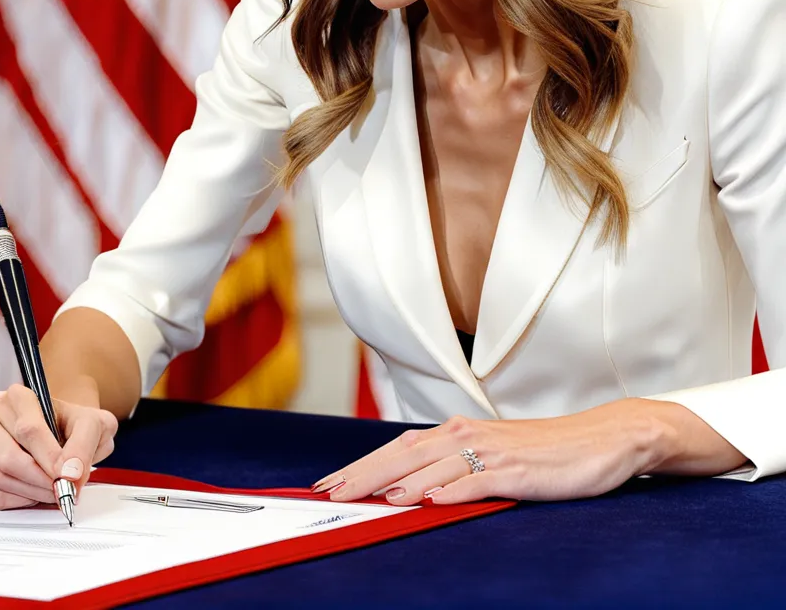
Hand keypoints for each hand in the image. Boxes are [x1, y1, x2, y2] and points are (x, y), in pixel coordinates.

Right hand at [0, 384, 117, 510]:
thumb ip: (84, 447)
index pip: (28, 430)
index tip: (69, 478)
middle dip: (41, 482)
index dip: (51, 459)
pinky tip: (35, 492)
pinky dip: (18, 501)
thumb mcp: (94, 426)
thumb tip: (69, 475)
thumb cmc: (74, 425)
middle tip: (63, 490)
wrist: (62, 431)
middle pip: (8, 458)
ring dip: (31, 493)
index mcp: (17, 397)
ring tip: (52, 490)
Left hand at [312, 402, 686, 505]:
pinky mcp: (519, 470)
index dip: (360, 465)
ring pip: (434, 467)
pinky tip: (427, 501)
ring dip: (398, 483)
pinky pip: (479, 481)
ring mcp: (493, 451)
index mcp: (456, 432)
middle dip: (363, 475)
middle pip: (403, 455)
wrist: (606, 438)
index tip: (327, 484)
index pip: (396, 448)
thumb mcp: (490, 453)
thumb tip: (406, 485)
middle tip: (329, 494)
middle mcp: (467, 435)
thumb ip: (450, 465)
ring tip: (366, 499)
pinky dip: (451, 491)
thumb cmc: (544, 450)